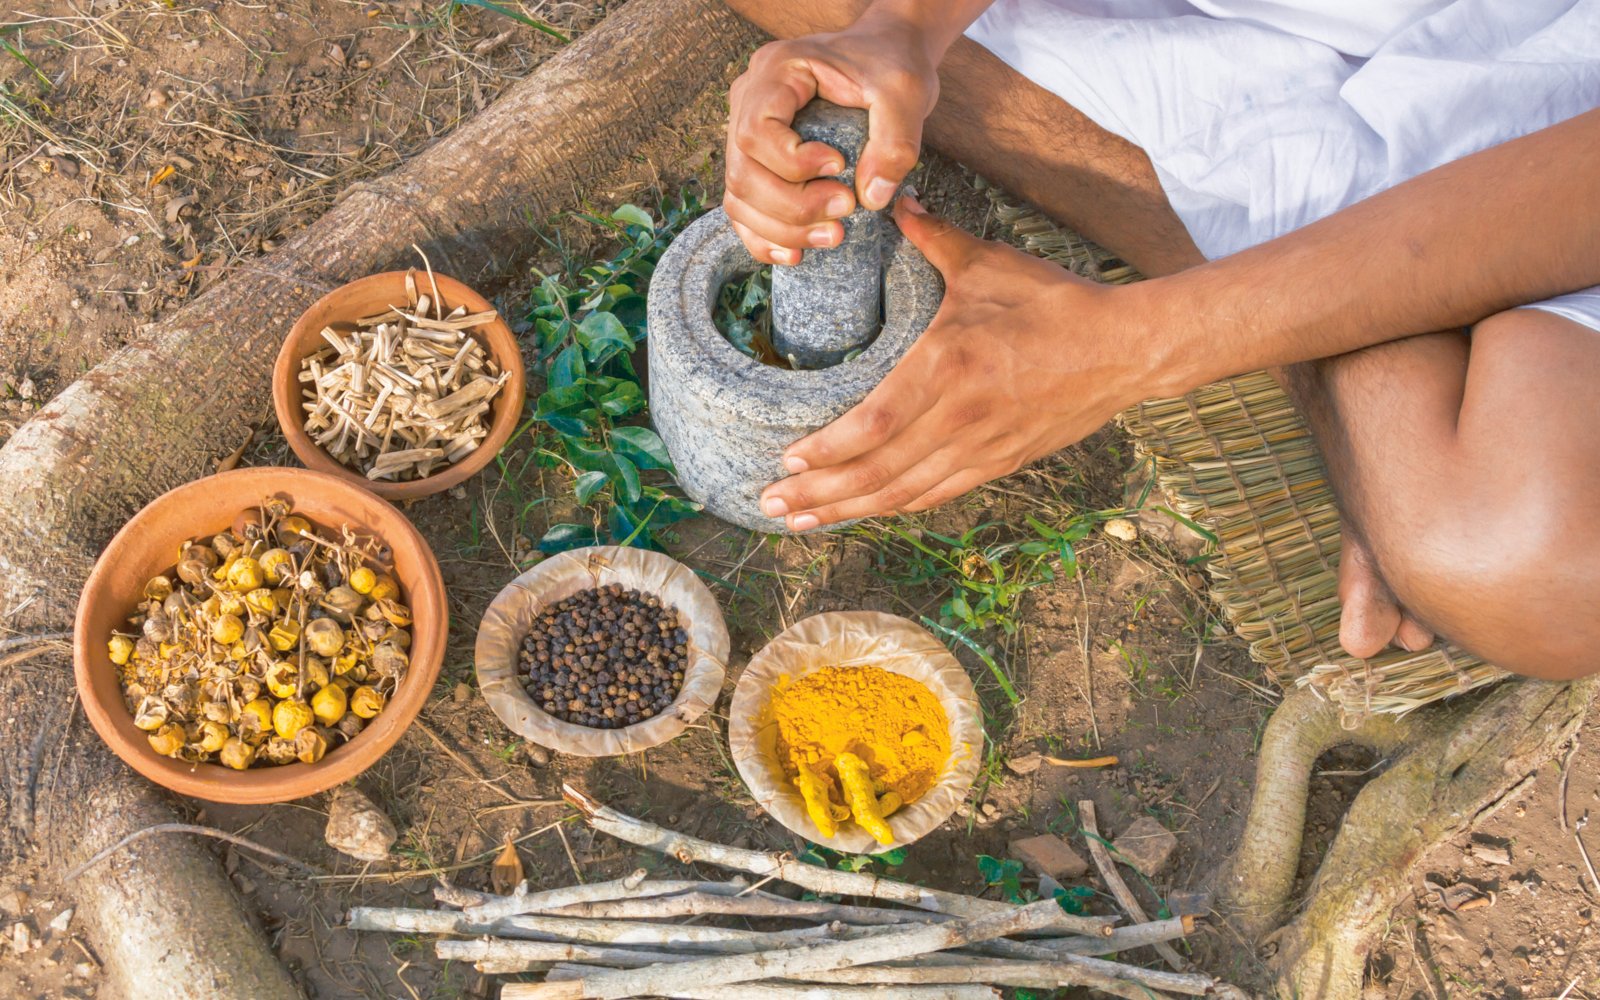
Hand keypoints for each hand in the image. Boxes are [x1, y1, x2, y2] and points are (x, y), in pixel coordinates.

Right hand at [724, 17, 938, 264]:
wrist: (884, 53)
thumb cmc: (890, 64)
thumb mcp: (905, 92)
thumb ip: (895, 141)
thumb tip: (871, 199)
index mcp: (776, 70)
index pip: (756, 131)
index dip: (792, 164)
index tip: (840, 167)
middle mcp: (749, 99)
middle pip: (743, 172)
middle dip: (792, 207)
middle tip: (845, 211)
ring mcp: (746, 131)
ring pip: (739, 197)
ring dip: (781, 229)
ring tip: (833, 236)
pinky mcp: (758, 160)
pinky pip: (744, 207)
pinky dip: (765, 237)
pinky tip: (796, 254)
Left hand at [759, 198, 1163, 530]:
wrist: (1128, 350)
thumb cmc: (1058, 304)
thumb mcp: (990, 265)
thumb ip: (933, 238)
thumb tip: (892, 203)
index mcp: (950, 366)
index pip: (874, 424)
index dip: (827, 451)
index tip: (786, 460)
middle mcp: (962, 418)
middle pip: (877, 472)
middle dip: (818, 494)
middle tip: (769, 504)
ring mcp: (982, 449)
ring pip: (902, 494)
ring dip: (847, 511)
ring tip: (799, 520)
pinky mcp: (1000, 464)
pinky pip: (936, 495)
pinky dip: (894, 507)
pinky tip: (863, 513)